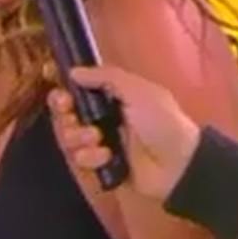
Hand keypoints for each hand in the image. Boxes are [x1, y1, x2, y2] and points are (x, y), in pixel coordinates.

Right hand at [47, 65, 201, 200]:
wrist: (178, 165)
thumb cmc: (162, 122)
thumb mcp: (138, 90)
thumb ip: (106, 77)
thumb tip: (74, 71)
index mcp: (114, 97)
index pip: (79, 92)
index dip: (65, 93)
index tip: (60, 94)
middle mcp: (104, 119)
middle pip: (67, 115)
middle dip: (65, 115)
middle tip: (72, 115)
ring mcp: (102, 144)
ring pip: (70, 138)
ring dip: (78, 136)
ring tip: (97, 138)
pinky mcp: (101, 167)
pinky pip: (81, 160)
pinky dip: (91, 157)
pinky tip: (106, 156)